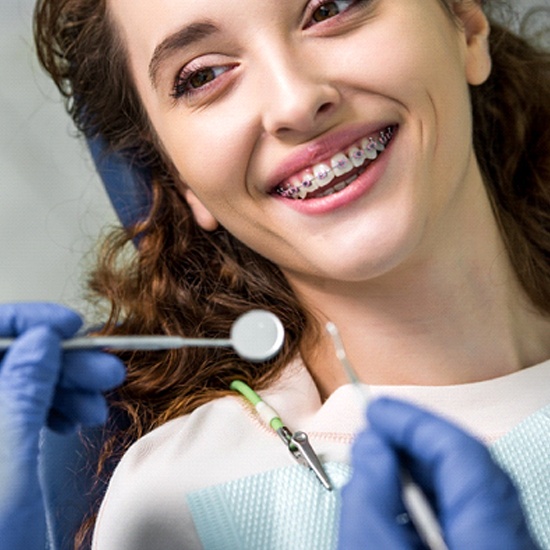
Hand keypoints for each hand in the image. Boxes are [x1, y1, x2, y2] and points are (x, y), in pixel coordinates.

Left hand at [0, 303, 124, 549]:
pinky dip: (57, 407)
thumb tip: (42, 338)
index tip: (70, 325)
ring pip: (22, 382)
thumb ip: (21, 389)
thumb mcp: (6, 458)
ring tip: (98, 401)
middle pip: (9, 358)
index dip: (27, 321)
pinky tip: (78, 417)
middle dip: (61, 360)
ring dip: (66, 385)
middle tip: (105, 370)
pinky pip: (25, 408)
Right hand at [338, 397, 537, 549]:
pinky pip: (465, 510)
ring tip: (379, 460)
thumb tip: (371, 442)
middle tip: (374, 430)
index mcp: (489, 540)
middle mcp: (511, 541)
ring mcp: (504, 546)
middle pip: (470, 466)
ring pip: (467, 487)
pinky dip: (429, 493)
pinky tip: (398, 496)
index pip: (464, 455)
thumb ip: (369, 496)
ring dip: (420, 466)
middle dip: (416, 440)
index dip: (416, 423)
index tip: (376, 410)